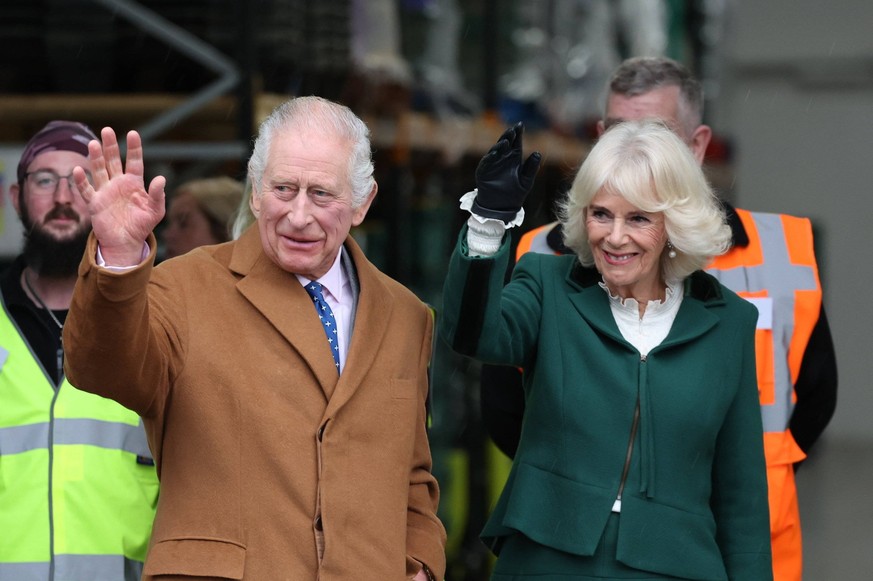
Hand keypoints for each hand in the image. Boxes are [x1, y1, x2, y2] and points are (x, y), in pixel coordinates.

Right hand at [73, 128, 165, 265]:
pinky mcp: (95, 203)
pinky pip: (86, 190)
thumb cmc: (142, 225)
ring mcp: (105, 192)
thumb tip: (161, 178)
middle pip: (113, 161)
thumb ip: (158, 195)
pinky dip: (82, 181)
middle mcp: (118, 184)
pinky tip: (78, 170)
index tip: (133, 133)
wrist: (127, 242)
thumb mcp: (156, 211)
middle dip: (110, 146)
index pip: (135, 161)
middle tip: (107, 130)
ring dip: (96, 158)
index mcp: (135, 183)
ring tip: (93, 143)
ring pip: (99, 170)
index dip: (134, 148)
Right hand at [472, 122, 541, 221]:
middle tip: (513, 129)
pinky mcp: (484, 171)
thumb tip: (538, 153)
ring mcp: (493, 164)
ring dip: (501, 145)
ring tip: (506, 141)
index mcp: (514, 159)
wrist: (502, 208)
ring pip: (496, 151)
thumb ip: (531, 167)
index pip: (516, 143)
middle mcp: (503, 158)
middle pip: (506, 143)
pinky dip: (491, 157)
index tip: (521, 125)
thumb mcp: (526, 181)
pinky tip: (496, 152)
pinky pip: (487, 162)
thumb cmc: (515, 194)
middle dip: (509, 136)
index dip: (518, 134)